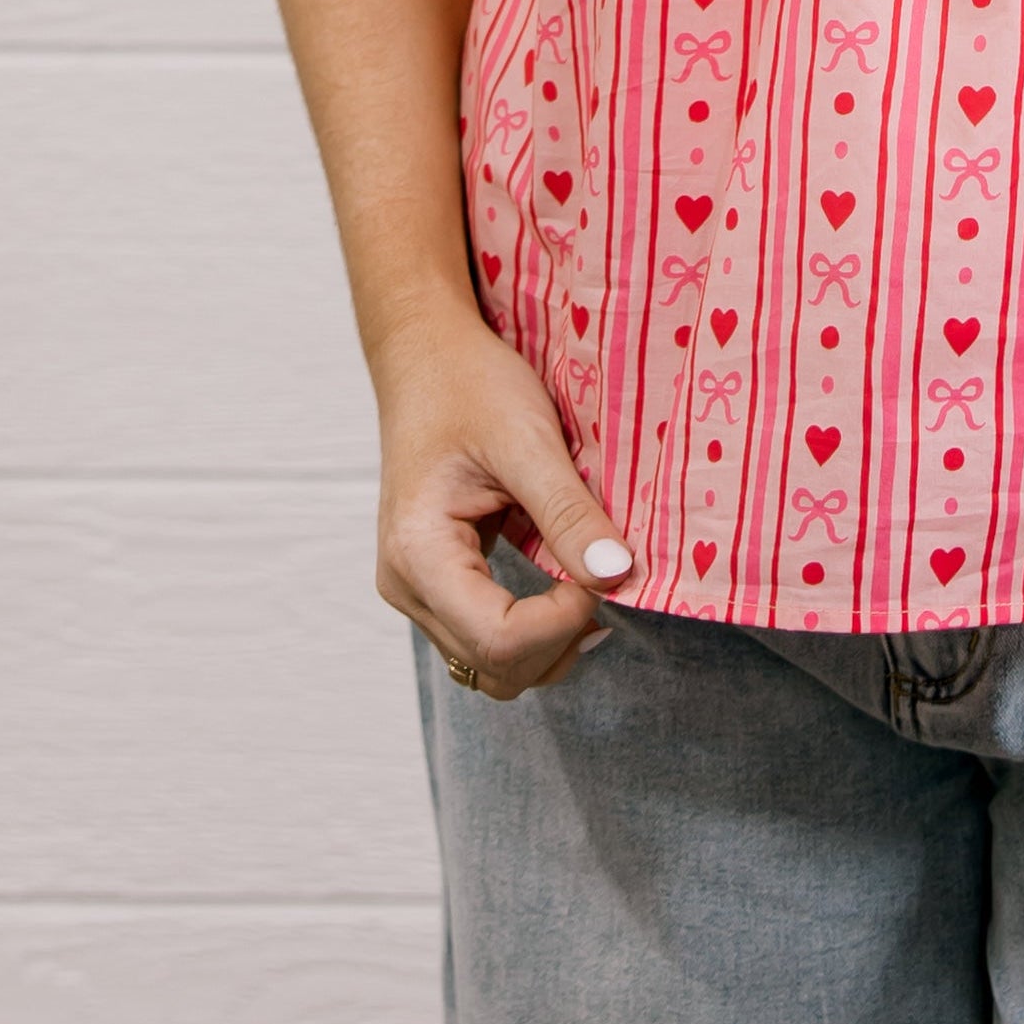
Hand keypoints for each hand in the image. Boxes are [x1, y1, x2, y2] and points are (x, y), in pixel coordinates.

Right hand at [370, 302, 637, 700]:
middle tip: (605, 578)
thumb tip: (617, 576)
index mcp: (418, 553)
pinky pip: (486, 638)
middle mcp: (406, 585)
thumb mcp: (527, 439)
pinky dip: (533, 630)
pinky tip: (568, 589)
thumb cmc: (469, 384)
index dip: (564, 620)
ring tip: (591, 586)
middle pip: (493, 668)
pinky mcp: (435, 583)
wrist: (425, 355)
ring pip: (490, 666)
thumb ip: (569, 513)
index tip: (606, 568)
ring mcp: (415, 589)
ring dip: (549, 643)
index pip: (498, 639)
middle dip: (560, 638)